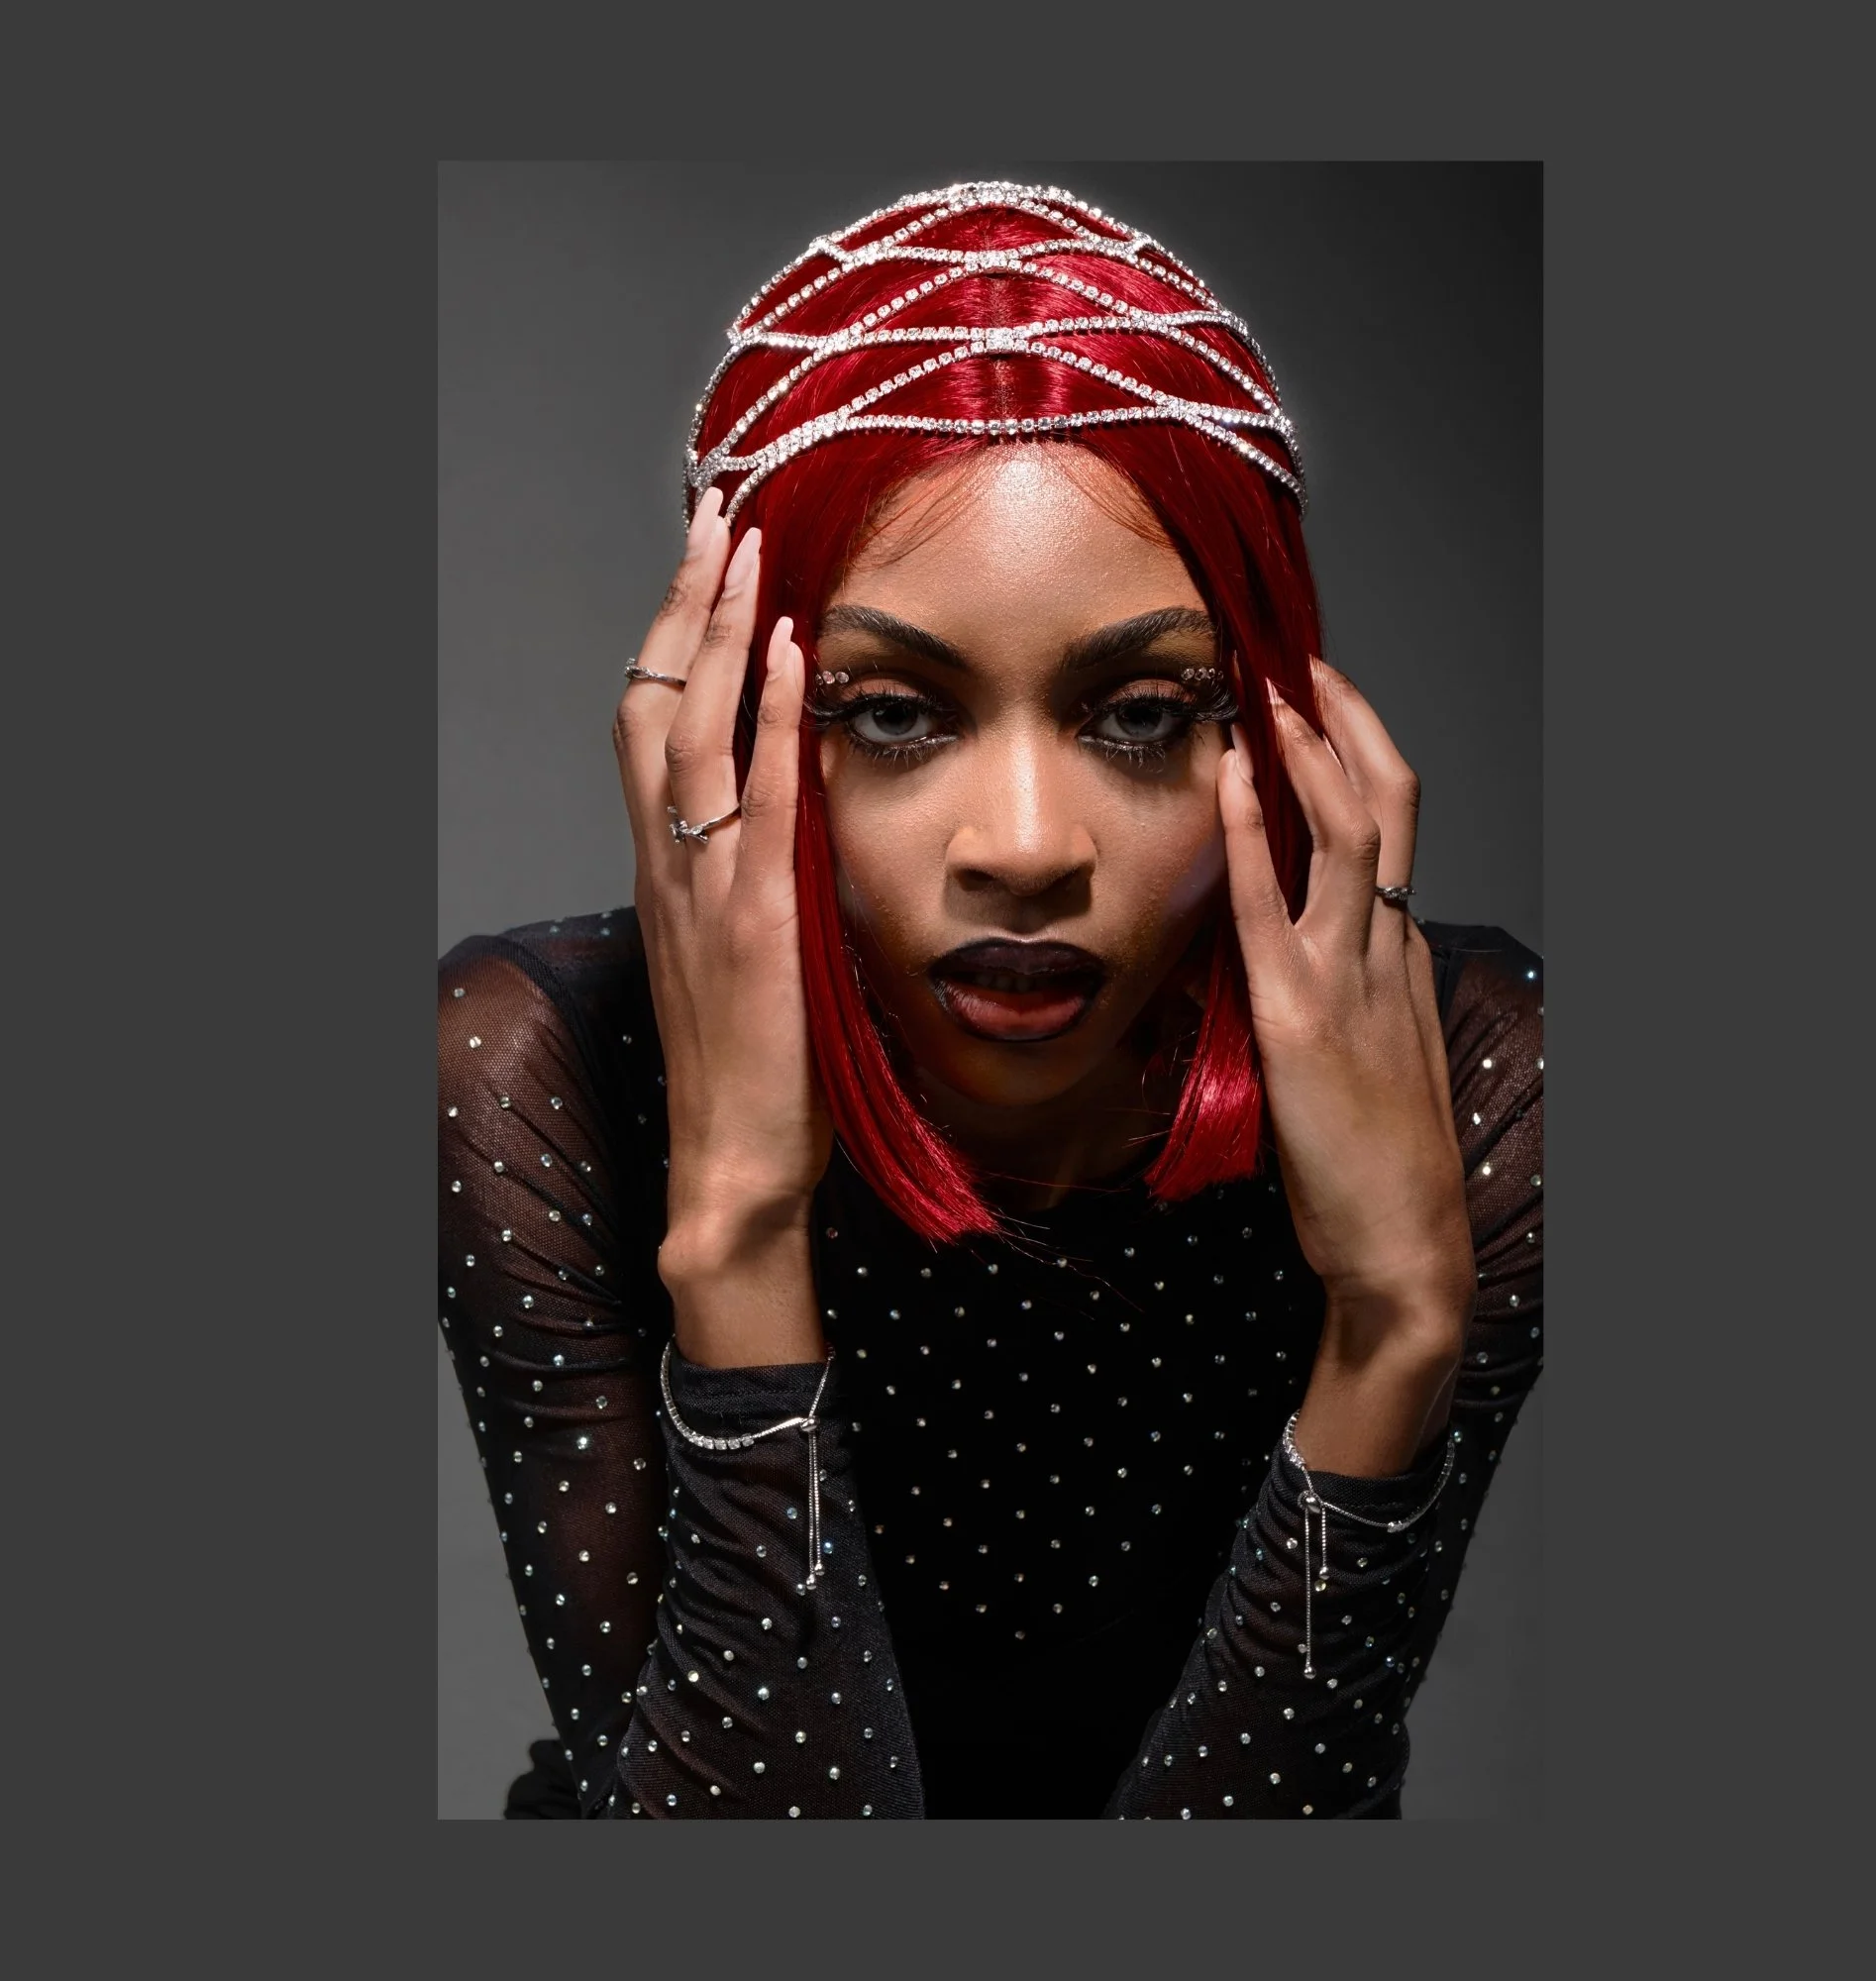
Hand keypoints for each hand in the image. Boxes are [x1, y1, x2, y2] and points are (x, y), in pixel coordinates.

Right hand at [613, 494, 832, 1354]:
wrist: (733, 1160)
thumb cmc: (751, 1066)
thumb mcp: (743, 952)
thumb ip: (755, 875)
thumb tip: (798, 809)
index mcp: (668, 868)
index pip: (654, 725)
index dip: (672, 640)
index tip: (701, 566)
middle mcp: (671, 863)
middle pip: (654, 703)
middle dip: (681, 603)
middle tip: (711, 515)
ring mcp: (705, 887)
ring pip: (692, 731)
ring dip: (715, 631)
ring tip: (739, 545)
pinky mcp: (754, 921)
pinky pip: (758, 800)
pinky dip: (769, 720)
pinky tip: (787, 651)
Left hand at [1216, 656, 1472, 1462]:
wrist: (1405, 1247)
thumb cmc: (1381, 1167)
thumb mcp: (1375, 1061)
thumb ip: (1348, 997)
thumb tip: (1297, 957)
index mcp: (1402, 957)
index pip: (1393, 829)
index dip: (1363, 757)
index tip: (1323, 704)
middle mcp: (1386, 949)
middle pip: (1387, 805)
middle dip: (1348, 724)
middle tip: (1302, 659)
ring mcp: (1350, 979)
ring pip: (1349, 833)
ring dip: (1309, 751)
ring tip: (1272, 686)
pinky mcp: (1303, 1019)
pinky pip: (1274, 905)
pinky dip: (1253, 831)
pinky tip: (1229, 776)